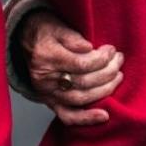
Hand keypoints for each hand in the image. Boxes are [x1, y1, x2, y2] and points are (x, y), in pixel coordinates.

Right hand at [19, 10, 123, 125]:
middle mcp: (45, 79)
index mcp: (46, 57)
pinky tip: (104, 116)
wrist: (27, 42)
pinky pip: (68, 116)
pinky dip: (86, 118)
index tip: (111, 50)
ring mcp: (48, 94)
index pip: (81, 64)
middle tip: (118, 60)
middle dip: (107, 72)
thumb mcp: (57, 26)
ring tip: (118, 76)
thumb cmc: (45, 32)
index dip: (101, 59)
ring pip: (81, 99)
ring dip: (105, 90)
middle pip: (84, 82)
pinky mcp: (51, 103)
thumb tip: (88, 48)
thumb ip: (72, 37)